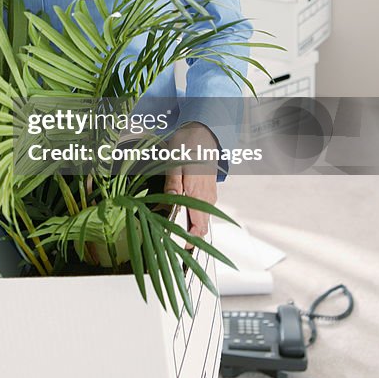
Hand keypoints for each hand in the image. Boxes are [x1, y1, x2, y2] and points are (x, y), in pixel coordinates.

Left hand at [164, 123, 218, 246]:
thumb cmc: (188, 145)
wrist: (204, 132)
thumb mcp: (174, 162)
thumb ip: (172, 184)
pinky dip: (195, 214)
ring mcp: (209, 193)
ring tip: (174, 226)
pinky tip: (182, 210)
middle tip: (173, 239)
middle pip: (202, 226)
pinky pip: (204, 208)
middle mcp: (207, 197)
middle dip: (190, 236)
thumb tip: (168, 204)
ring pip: (203, 217)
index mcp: (197, 193)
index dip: (190, 240)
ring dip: (192, 225)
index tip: (179, 246)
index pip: (198, 226)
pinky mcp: (209, 189)